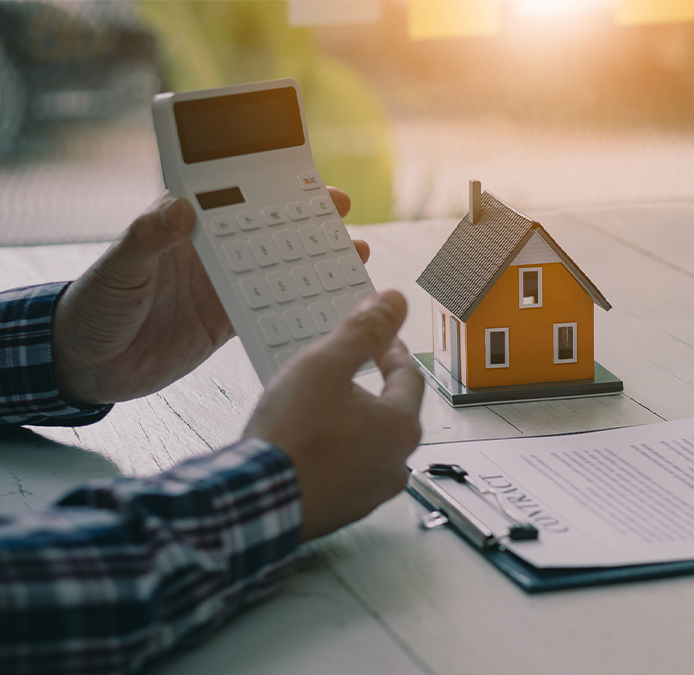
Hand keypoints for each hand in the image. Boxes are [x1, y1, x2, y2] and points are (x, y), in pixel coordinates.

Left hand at [52, 189, 369, 404]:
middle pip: (266, 229)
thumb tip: (180, 207)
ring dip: (312, 260)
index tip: (308, 181)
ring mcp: (221, 287)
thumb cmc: (90, 308)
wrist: (85, 366)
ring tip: (351, 254)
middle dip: (307, 219)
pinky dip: (299, 303)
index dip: (272, 187)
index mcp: (183, 230)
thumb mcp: (117, 269)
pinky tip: (326, 300)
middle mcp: (208, 253)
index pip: (234, 198)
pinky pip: (270, 307)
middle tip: (344, 212)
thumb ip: (146, 238)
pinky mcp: (226, 321)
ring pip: (277, 266)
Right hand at [244, 290, 423, 541]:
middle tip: (339, 372)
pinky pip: (347, 470)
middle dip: (367, 388)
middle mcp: (396, 464)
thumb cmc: (290, 439)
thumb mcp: (324, 366)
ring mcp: (371, 492)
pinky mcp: (344, 509)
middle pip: (390, 412)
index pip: (408, 376)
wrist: (254, 503)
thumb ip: (362, 331)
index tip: (378, 340)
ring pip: (369, 443)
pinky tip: (306, 444)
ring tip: (316, 409)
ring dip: (350, 423)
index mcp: (402, 428)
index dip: (390, 351)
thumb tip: (394, 302)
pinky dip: (334, 453)